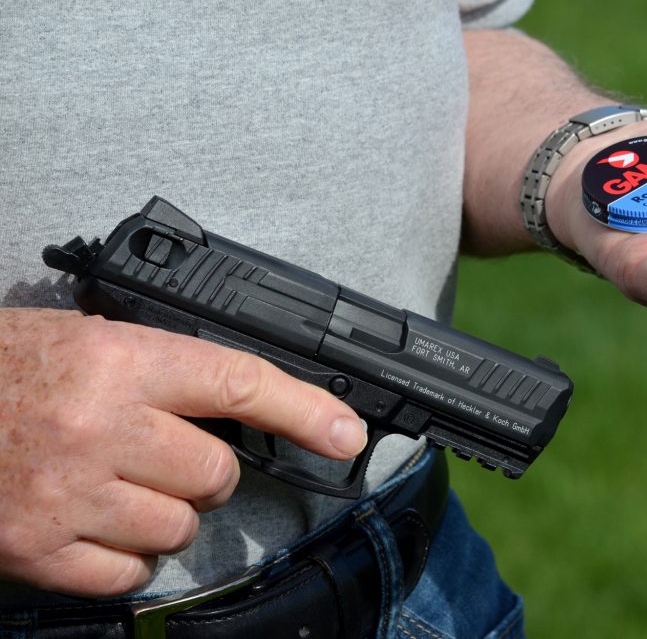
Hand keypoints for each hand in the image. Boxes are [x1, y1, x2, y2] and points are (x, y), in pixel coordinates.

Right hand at [0, 308, 366, 596]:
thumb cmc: (5, 366)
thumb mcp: (90, 340)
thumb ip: (164, 370)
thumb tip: (244, 402)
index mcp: (119, 362)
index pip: (238, 385)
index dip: (304, 411)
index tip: (345, 433)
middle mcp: (100, 428)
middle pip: (217, 473)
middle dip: (206, 471)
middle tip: (167, 453)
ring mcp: (69, 494)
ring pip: (180, 527)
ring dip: (168, 514)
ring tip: (123, 486)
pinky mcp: (37, 548)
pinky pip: (129, 573)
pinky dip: (128, 557)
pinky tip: (100, 525)